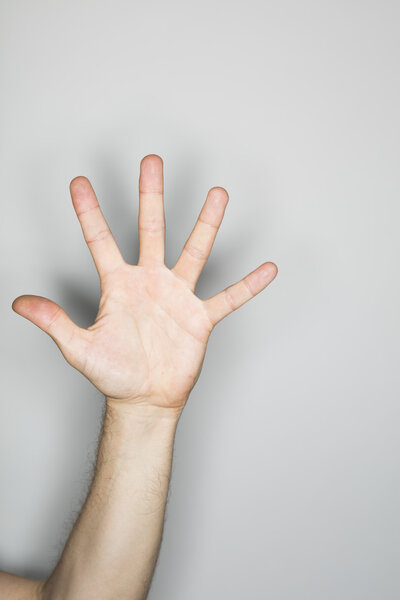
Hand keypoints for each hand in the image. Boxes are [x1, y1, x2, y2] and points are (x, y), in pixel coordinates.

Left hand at [12, 155, 276, 410]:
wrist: (144, 400)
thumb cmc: (113, 374)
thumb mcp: (78, 348)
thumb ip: (54, 322)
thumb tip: (18, 303)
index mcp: (119, 285)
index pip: (101, 241)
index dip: (88, 212)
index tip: (79, 182)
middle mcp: (150, 282)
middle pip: (152, 229)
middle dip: (150, 195)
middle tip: (151, 161)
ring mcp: (177, 297)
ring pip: (195, 252)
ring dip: (206, 224)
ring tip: (219, 194)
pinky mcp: (200, 318)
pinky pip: (229, 298)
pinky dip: (249, 286)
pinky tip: (268, 269)